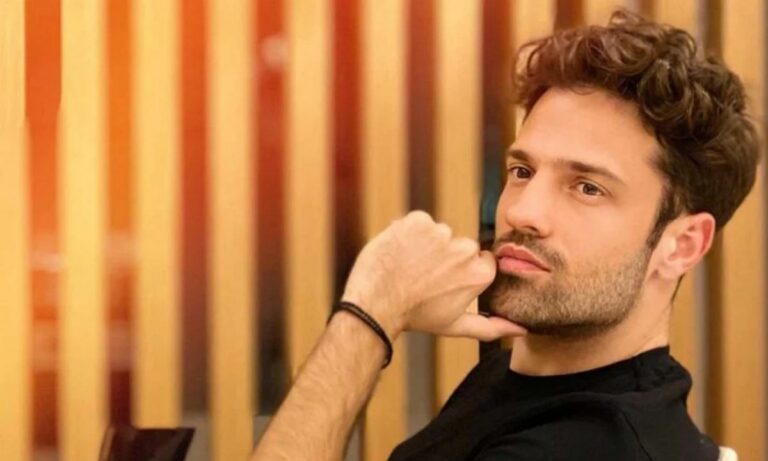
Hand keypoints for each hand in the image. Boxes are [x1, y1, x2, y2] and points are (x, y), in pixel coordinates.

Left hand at [341, 211, 525, 340]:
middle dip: (444, 257)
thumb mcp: (457, 326)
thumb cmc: (416, 317)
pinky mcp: (417, 219)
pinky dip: (408, 234)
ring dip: (424, 245)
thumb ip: (492, 327)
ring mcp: (440, 231)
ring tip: (409, 267)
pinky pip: (417, 223)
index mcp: (480, 271)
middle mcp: (465, 248)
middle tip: (423, 278)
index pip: (479, 260)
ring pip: (437, 233)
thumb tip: (520, 330)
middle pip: (459, 245)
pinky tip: (400, 253)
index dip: (459, 272)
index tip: (444, 282)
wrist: (376, 303)